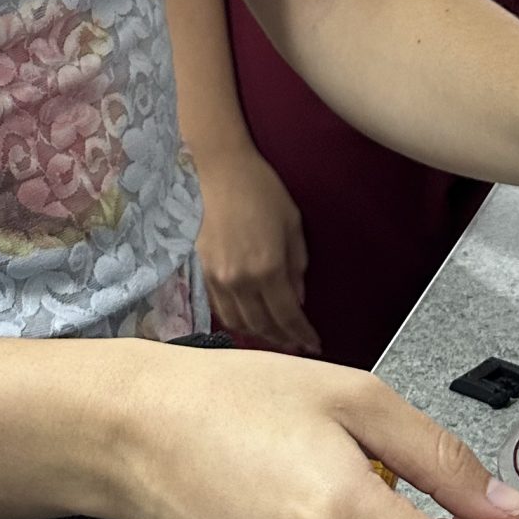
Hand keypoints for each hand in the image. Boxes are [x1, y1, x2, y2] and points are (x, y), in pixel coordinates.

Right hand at [195, 149, 319, 354]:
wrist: (220, 172)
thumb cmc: (263, 191)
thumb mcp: (292, 224)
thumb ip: (297, 265)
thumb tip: (297, 298)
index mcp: (268, 268)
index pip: (287, 315)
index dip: (302, 335)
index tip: (314, 345)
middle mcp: (241, 280)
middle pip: (262, 326)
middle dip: (283, 340)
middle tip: (297, 346)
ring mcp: (218, 279)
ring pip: (238, 323)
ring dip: (259, 335)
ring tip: (275, 336)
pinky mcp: (203, 272)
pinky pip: (220, 309)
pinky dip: (237, 321)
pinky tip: (249, 320)